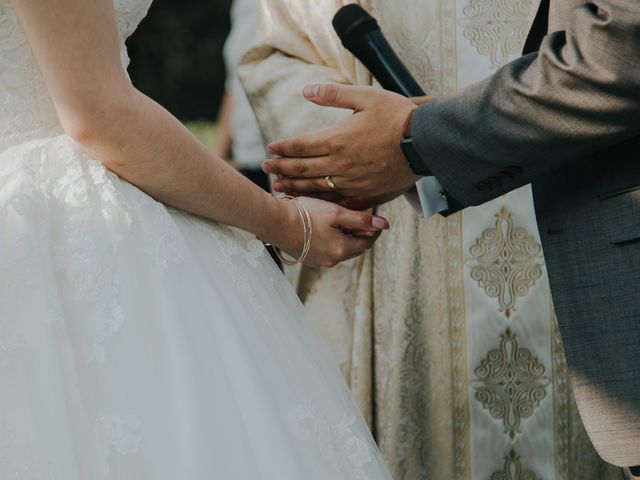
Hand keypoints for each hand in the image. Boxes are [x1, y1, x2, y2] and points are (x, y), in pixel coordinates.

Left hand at [263, 84, 424, 200]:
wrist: (425, 143)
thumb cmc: (397, 117)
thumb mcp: (365, 97)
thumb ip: (333, 95)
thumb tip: (305, 90)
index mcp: (336, 140)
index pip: (300, 146)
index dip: (283, 148)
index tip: (271, 149)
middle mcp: (340, 165)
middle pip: (302, 169)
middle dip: (282, 169)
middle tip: (266, 169)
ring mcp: (351, 183)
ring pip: (315, 188)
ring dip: (295, 187)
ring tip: (280, 188)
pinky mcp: (365, 195)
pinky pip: (337, 201)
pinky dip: (321, 201)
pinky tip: (312, 202)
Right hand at [271, 196, 389, 267]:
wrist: (274, 221)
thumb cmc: (305, 213)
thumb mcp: (336, 213)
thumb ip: (361, 219)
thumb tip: (384, 225)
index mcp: (341, 250)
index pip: (367, 242)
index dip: (373, 230)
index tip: (375, 219)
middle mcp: (332, 260)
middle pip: (355, 248)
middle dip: (360, 235)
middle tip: (360, 219)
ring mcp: (318, 262)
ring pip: (341, 251)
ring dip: (346, 238)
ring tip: (341, 221)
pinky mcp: (307, 259)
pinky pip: (327, 252)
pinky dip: (332, 242)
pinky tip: (325, 228)